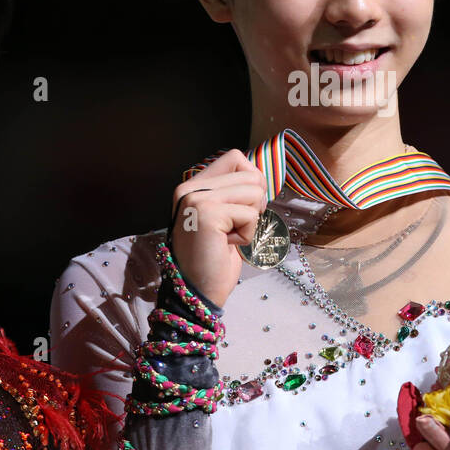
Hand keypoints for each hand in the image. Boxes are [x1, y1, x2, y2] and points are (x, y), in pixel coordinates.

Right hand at [168, 149, 266, 308]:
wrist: (198, 292)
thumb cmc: (214, 258)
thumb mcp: (224, 217)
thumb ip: (233, 192)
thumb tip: (260, 176)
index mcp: (192, 185)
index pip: (235, 157)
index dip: (251, 181)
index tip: (242, 209)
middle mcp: (190, 188)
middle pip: (250, 173)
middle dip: (255, 204)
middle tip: (235, 227)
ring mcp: (196, 199)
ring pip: (254, 191)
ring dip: (251, 220)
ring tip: (229, 237)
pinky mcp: (206, 213)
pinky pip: (250, 214)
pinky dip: (247, 234)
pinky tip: (227, 245)